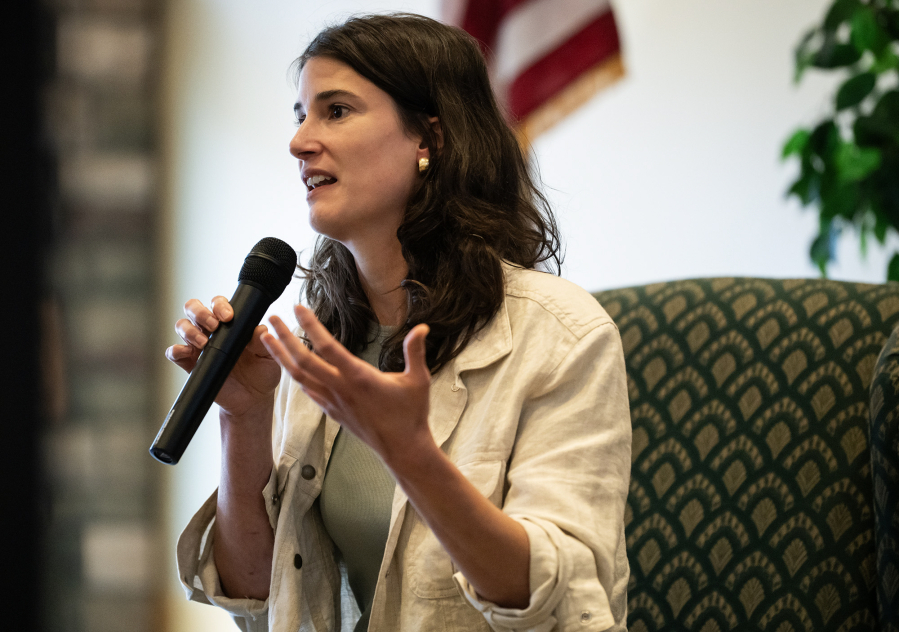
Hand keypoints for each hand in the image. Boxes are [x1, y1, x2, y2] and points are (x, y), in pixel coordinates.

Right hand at [166, 296, 280, 416]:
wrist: (252, 399)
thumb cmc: (261, 372)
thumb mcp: (268, 356)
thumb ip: (263, 341)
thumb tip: (260, 329)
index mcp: (229, 323)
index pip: (217, 304)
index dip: (220, 305)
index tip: (228, 317)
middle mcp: (210, 330)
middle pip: (193, 308)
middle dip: (200, 312)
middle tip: (213, 326)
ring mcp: (198, 346)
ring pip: (182, 326)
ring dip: (189, 330)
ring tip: (204, 343)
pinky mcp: (190, 364)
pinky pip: (174, 352)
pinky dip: (175, 350)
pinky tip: (184, 353)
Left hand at [260, 304, 432, 463]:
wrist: (402, 449)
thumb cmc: (411, 415)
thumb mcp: (418, 380)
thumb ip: (415, 351)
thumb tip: (422, 328)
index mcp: (359, 376)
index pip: (328, 346)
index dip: (311, 325)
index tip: (298, 308)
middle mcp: (341, 388)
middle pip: (303, 360)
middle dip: (284, 338)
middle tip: (272, 318)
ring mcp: (335, 402)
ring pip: (299, 377)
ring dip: (281, 356)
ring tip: (268, 339)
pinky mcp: (334, 413)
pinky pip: (309, 392)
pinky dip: (297, 378)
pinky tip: (290, 371)